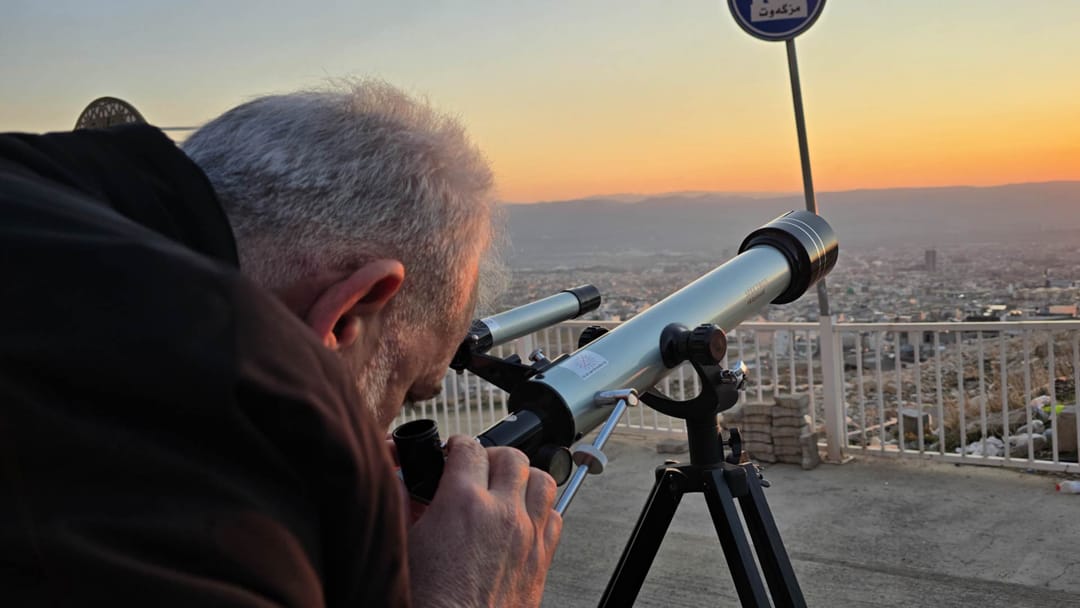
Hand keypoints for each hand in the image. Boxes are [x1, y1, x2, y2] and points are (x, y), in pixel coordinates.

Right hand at [406, 435, 562, 607]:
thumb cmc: (429, 603)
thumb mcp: (402, 545)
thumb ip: (404, 504)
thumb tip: (399, 479)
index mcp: (464, 505)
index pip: (469, 448)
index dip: (457, 445)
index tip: (452, 452)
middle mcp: (503, 516)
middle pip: (512, 457)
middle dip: (492, 456)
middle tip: (477, 467)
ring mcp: (528, 538)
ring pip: (543, 481)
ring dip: (524, 478)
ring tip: (505, 486)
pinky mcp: (541, 561)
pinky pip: (555, 517)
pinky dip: (541, 510)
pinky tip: (523, 519)